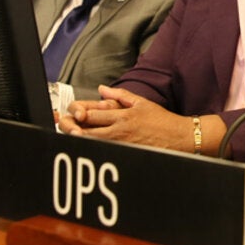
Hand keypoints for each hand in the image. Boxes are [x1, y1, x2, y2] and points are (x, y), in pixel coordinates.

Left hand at [60, 85, 187, 149]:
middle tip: (64, 128)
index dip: (76, 115)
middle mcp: (120, 131)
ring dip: (79, 142)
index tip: (70, 115)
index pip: (91, 115)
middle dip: (72, 130)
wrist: (180, 137)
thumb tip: (102, 89)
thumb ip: (120, 96)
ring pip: (92, 145)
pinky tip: (87, 150)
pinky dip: (94, 151)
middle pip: (87, 132)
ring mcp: (122, 145)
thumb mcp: (141, 102)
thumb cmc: (162, 121)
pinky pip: (105, 153)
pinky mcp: (127, 155)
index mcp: (122, 116)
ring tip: (71, 139)